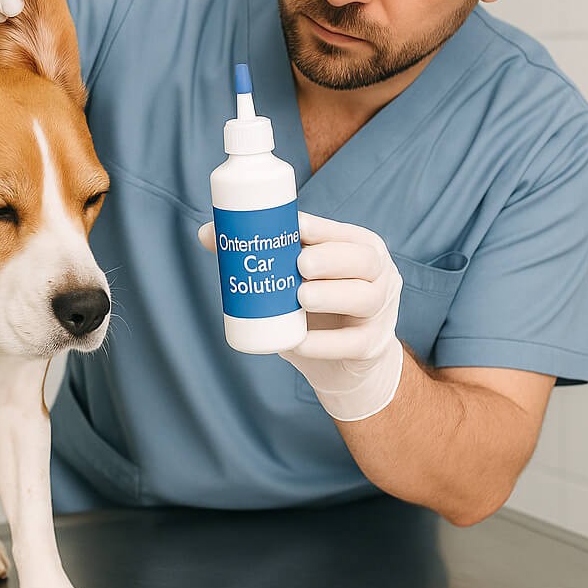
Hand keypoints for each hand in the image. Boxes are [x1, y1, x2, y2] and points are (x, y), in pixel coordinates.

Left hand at [198, 211, 404, 421]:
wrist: (344, 361)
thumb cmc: (316, 304)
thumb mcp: (295, 276)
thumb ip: (261, 254)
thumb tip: (207, 233)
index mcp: (360, 248)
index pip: (345, 233)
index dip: (322, 229)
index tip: (296, 227)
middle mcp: (379, 275)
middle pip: (364, 261)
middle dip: (333, 259)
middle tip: (301, 264)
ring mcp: (380, 313)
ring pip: (365, 298)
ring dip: (333, 295)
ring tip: (301, 296)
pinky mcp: (371, 346)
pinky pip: (352, 344)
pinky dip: (324, 344)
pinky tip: (299, 342)